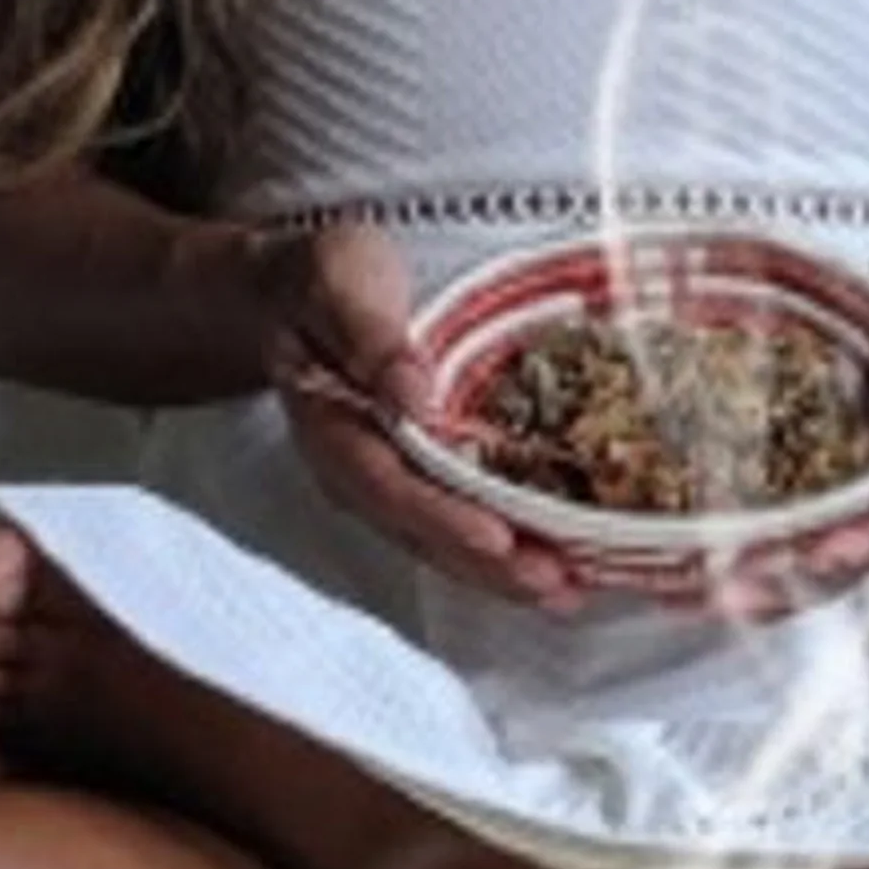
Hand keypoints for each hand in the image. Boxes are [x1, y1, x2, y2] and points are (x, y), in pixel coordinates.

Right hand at [250, 224, 582, 612]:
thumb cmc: (324, 277)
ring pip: (446, 547)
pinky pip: (463, 529)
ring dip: (506, 575)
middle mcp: (359, 474)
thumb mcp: (339, 280)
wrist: (301, 288)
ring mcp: (391, 486)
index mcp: (332, 431)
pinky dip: (510, 552)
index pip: (387, 488)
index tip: (495, 538)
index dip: (441, 518)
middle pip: (423, 536)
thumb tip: (413, 397)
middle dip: (489, 566)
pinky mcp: (422, 485)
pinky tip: (560, 565)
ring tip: (568, 590)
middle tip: (553, 581)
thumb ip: (369, 337)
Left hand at [706, 223, 868, 622]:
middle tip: (731, 592)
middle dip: (790, 584)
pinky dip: (737, 541)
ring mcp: (859, 480)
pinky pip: (782, 514)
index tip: (827, 553)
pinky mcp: (822, 461)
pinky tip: (685, 553)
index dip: (867, 546)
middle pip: (847, 563)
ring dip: (752, 580)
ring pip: (807, 555)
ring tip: (692, 593)